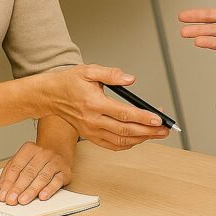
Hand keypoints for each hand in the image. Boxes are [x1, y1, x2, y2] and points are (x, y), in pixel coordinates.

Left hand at [0, 142, 71, 204]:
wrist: (59, 150)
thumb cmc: (38, 159)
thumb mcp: (22, 160)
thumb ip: (11, 171)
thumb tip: (3, 187)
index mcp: (30, 149)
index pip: (16, 166)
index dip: (8, 181)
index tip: (3, 194)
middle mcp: (43, 153)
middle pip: (29, 172)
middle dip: (18, 188)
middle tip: (11, 199)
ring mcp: (55, 162)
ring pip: (42, 177)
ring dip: (31, 190)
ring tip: (23, 200)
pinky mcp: (65, 171)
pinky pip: (57, 181)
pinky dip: (49, 189)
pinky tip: (42, 196)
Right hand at [35, 65, 169, 150]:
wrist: (50, 95)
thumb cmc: (70, 82)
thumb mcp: (89, 70)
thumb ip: (112, 74)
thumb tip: (131, 79)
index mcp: (94, 104)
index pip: (124, 114)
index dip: (143, 118)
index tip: (158, 119)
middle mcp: (92, 121)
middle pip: (125, 130)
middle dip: (148, 131)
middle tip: (164, 129)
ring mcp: (91, 131)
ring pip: (120, 140)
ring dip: (141, 139)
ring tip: (156, 134)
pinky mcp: (90, 136)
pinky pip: (111, 145)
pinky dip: (127, 144)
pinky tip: (138, 139)